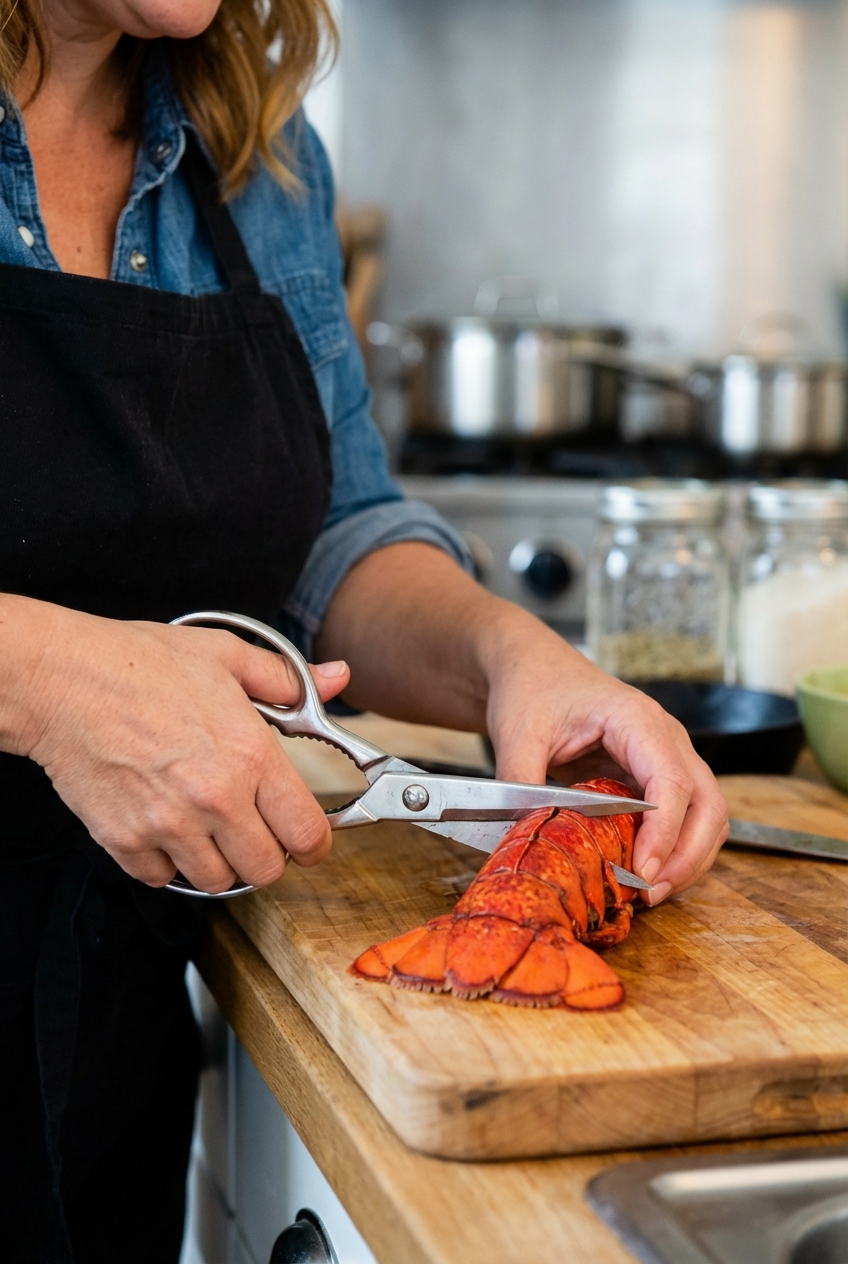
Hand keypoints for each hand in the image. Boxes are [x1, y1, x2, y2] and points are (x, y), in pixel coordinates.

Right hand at [1, 596, 349, 892]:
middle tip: (254, 832)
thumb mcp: (224, 655)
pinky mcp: (125, 842)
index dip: (316, 844)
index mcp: (250, 755)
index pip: (307, 832)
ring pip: (216, 882)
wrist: (61, 680)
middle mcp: (216, 799)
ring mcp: (169, 826)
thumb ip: (286, 678)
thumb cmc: (138, 664)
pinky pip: (162, 878)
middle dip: (267, 856)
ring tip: (208, 828)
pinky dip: (167, 863)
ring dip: (218, 862)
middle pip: (266, 870)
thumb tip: (336, 678)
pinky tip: (165, 826)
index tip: (309, 842)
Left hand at [483, 617, 728, 904]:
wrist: (533, 667)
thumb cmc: (533, 688)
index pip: (672, 782)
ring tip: (649, 893)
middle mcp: (665, 737)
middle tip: (650, 893)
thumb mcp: (517, 733)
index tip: (642, 872)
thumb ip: (520, 783)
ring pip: (707, 816)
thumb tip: (524, 836)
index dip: (664, 834)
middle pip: (708, 804)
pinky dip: (676, 851)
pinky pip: (686, 818)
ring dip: (688, 859)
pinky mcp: (657, 775)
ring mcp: (668, 756)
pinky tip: (645, 874)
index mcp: (636, 719)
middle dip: (688, 856)